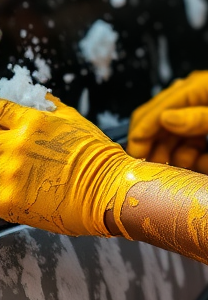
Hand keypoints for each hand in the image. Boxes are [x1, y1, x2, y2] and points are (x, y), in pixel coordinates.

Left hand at [0, 96, 137, 236]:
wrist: (106, 188)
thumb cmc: (96, 155)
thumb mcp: (75, 120)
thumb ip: (52, 108)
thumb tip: (40, 100)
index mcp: (32, 123)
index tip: (0, 119)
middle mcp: (16, 145)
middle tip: (8, 147)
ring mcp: (8, 174)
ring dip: (0, 164)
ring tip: (12, 169)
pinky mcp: (6, 200)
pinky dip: (2, 189)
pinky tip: (15, 189)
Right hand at [127, 71, 207, 176]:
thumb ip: (200, 120)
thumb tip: (163, 118)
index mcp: (200, 88)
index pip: (156, 110)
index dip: (143, 135)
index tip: (140, 161)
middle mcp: (196, 103)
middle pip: (158, 132)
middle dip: (165, 154)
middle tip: (175, 173)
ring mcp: (202, 124)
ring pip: (174, 150)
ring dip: (190, 163)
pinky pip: (191, 159)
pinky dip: (203, 167)